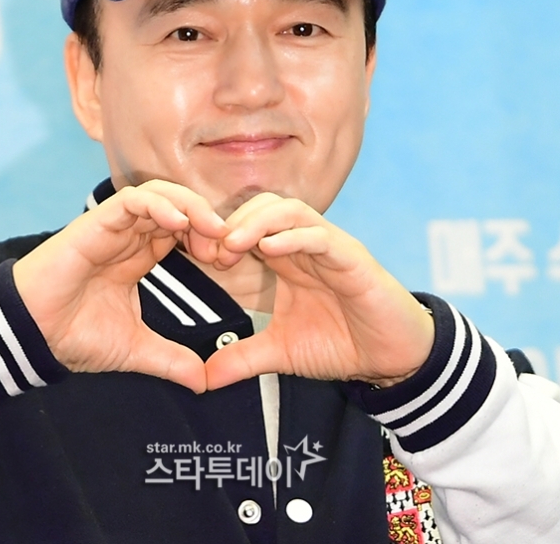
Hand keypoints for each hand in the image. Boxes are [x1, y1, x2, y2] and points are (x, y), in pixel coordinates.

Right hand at [12, 181, 225, 391]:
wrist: (31, 337)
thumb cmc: (73, 336)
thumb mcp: (135, 349)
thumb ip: (171, 360)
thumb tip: (204, 383)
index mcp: (140, 256)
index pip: (184, 231)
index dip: (209, 239)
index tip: (227, 262)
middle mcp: (129, 237)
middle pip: (178, 207)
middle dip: (207, 220)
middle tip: (226, 245)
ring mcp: (113, 227)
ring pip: (159, 195)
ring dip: (190, 207)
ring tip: (211, 229)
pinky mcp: (95, 223)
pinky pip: (131, 200)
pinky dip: (159, 204)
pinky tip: (178, 223)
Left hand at [205, 193, 433, 389]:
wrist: (392, 358)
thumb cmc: (341, 344)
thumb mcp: (281, 352)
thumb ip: (243, 358)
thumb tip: (203, 378)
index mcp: (285, 259)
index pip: (246, 228)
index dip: (217, 236)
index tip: (195, 257)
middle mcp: (303, 245)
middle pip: (262, 207)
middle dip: (231, 222)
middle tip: (210, 251)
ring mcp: (328, 246)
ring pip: (288, 210)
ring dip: (256, 221)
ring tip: (232, 244)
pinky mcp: (351, 256)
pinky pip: (319, 234)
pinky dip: (292, 236)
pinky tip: (269, 249)